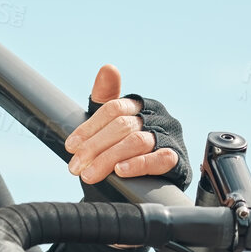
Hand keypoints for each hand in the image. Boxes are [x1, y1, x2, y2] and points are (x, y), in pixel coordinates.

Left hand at [65, 65, 178, 183]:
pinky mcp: (179, 158)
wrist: (151, 184)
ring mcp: (169, 136)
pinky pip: (160, 159)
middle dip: (94, 147)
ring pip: (137, 142)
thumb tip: (108, 68)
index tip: (71, 146)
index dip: (89, 127)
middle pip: (122, 126)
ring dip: (109, 159)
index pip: (113, 109)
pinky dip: (139, 164)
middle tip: (75, 166)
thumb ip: (105, 98)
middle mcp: (157, 116)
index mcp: (141, 104)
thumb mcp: (113, 124)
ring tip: (90, 173)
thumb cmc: (129, 149)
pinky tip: (120, 171)